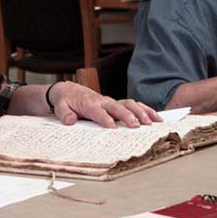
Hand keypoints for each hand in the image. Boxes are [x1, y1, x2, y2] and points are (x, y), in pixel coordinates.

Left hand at [47, 81, 161, 127]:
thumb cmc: (66, 100)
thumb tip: (70, 120)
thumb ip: (64, 113)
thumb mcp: (60, 106)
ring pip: (129, 104)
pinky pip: (134, 105)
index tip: (112, 127)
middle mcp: (103, 101)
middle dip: (127, 116)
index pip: (98, 111)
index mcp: (89, 103)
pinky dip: (145, 110)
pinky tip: (156, 118)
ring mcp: (112, 102)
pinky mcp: (117, 104)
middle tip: (136, 126)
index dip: (105, 118)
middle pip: (117, 107)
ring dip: (141, 112)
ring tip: (151, 122)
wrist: (69, 90)